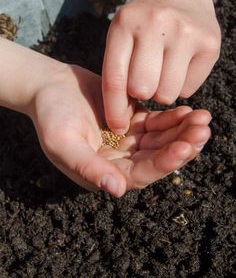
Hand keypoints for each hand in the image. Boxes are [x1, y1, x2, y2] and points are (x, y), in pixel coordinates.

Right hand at [30, 65, 210, 196]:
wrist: (50, 86)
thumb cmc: (50, 115)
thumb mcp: (63, 142)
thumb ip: (88, 167)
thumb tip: (116, 190)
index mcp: (104, 171)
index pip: (140, 174)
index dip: (163, 163)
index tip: (184, 148)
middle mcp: (119, 160)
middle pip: (157, 158)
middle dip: (182, 146)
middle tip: (203, 131)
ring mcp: (128, 140)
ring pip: (161, 140)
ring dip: (182, 131)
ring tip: (202, 118)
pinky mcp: (132, 122)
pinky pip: (157, 123)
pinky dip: (172, 119)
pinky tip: (187, 111)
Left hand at [102, 0, 220, 133]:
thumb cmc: (144, 23)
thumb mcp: (122, 36)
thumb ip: (118, 73)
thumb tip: (121, 122)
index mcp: (125, 24)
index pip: (115, 79)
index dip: (114, 109)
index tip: (116, 127)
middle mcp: (156, 24)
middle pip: (142, 89)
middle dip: (141, 92)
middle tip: (145, 79)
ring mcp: (186, 32)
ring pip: (167, 94)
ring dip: (162, 91)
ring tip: (163, 71)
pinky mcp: (209, 43)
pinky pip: (188, 89)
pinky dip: (181, 85)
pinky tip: (180, 64)